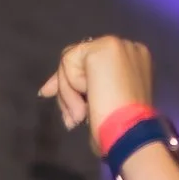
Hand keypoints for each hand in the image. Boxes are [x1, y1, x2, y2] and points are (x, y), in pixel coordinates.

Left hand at [38, 36, 154, 141]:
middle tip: (65, 113)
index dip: (72, 79)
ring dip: (69, 93)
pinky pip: (68, 63)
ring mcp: (115, 45)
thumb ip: (81, 91)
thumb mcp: (99, 105)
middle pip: (79, 59)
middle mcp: (127, 48)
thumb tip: (46, 90)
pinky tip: (85, 104)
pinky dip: (69, 88)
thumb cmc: (118, 130)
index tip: (50, 95)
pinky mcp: (103, 47)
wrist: (129, 134)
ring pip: (70, 61)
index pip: (92, 63)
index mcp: (132, 63)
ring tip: (81, 116)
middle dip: (63, 84)